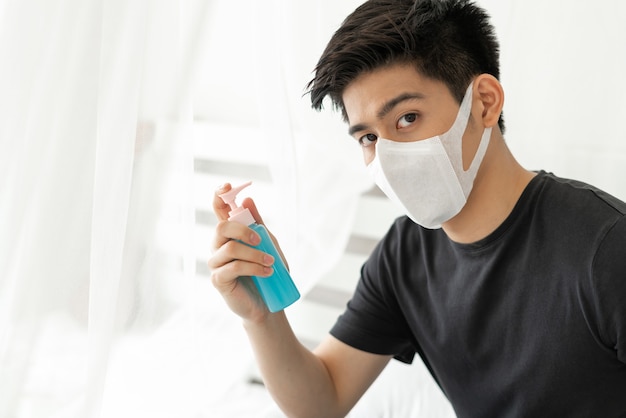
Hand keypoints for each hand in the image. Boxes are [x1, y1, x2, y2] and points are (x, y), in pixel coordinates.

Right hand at [208, 183, 276, 321]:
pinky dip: (253, 268)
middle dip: (243, 230)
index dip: (219, 197)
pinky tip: (267, 272)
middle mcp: (218, 247)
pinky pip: (234, 267)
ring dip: (255, 254)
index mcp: (229, 235)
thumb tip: (247, 200)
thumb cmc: (266, 272)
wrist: (267, 303)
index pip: (219, 211)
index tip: (227, 185)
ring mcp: (216, 263)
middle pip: (222, 228)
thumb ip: (257, 223)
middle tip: (260, 239)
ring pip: (230, 249)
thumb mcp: (268, 244)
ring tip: (271, 263)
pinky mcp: (218, 280)